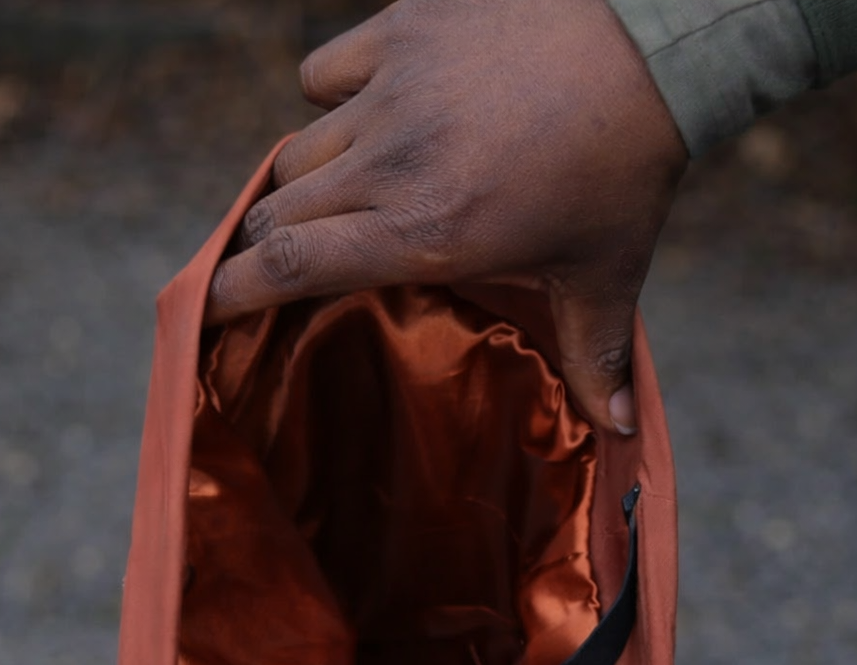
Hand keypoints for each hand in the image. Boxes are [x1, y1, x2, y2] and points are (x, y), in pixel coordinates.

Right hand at [204, 0, 686, 433]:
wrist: (653, 40)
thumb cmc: (625, 168)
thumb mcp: (606, 273)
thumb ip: (594, 355)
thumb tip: (620, 433)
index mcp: (424, 232)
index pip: (288, 267)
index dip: (228, 293)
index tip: (203, 311)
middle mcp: (389, 164)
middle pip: (275, 212)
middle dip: (264, 246)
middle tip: (280, 265)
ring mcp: (390, 90)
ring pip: (297, 148)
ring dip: (304, 183)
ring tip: (338, 199)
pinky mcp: (402, 29)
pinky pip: (326, 70)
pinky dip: (333, 98)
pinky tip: (371, 112)